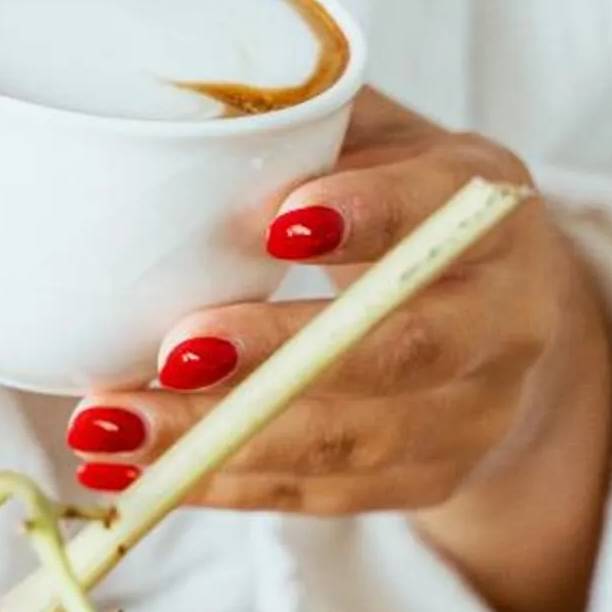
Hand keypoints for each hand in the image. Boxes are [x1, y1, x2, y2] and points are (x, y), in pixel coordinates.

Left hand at [59, 92, 611, 611]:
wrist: (495, 317)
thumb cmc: (400, 205)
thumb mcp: (374, 142)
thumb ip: (299, 126)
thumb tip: (164, 116)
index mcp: (485, 210)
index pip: (436, 211)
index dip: (367, 217)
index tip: (277, 224)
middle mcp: (502, 319)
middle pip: (399, 349)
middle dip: (278, 355)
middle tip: (172, 351)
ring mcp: (473, 414)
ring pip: (350, 441)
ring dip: (219, 439)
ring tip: (109, 426)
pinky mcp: (428, 480)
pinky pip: (316, 496)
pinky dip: (216, 485)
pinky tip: (129, 473)